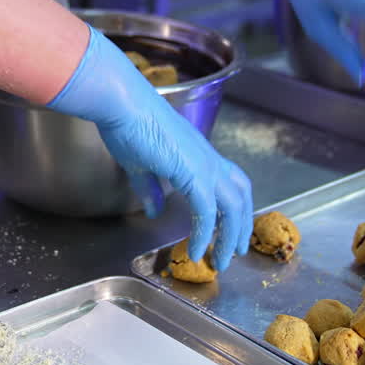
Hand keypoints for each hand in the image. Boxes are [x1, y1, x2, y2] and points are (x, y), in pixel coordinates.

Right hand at [48, 26, 253, 270]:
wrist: (123, 105)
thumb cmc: (128, 126)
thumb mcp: (139, 164)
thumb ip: (150, 189)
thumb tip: (155, 210)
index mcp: (199, 154)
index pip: (230, 182)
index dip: (233, 207)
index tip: (229, 229)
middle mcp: (209, 159)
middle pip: (241, 196)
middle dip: (241, 225)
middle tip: (236, 250)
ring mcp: (204, 165)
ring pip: (233, 207)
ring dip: (230, 235)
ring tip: (222, 260)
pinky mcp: (194, 174)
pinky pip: (206, 212)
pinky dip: (205, 234)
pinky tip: (198, 250)